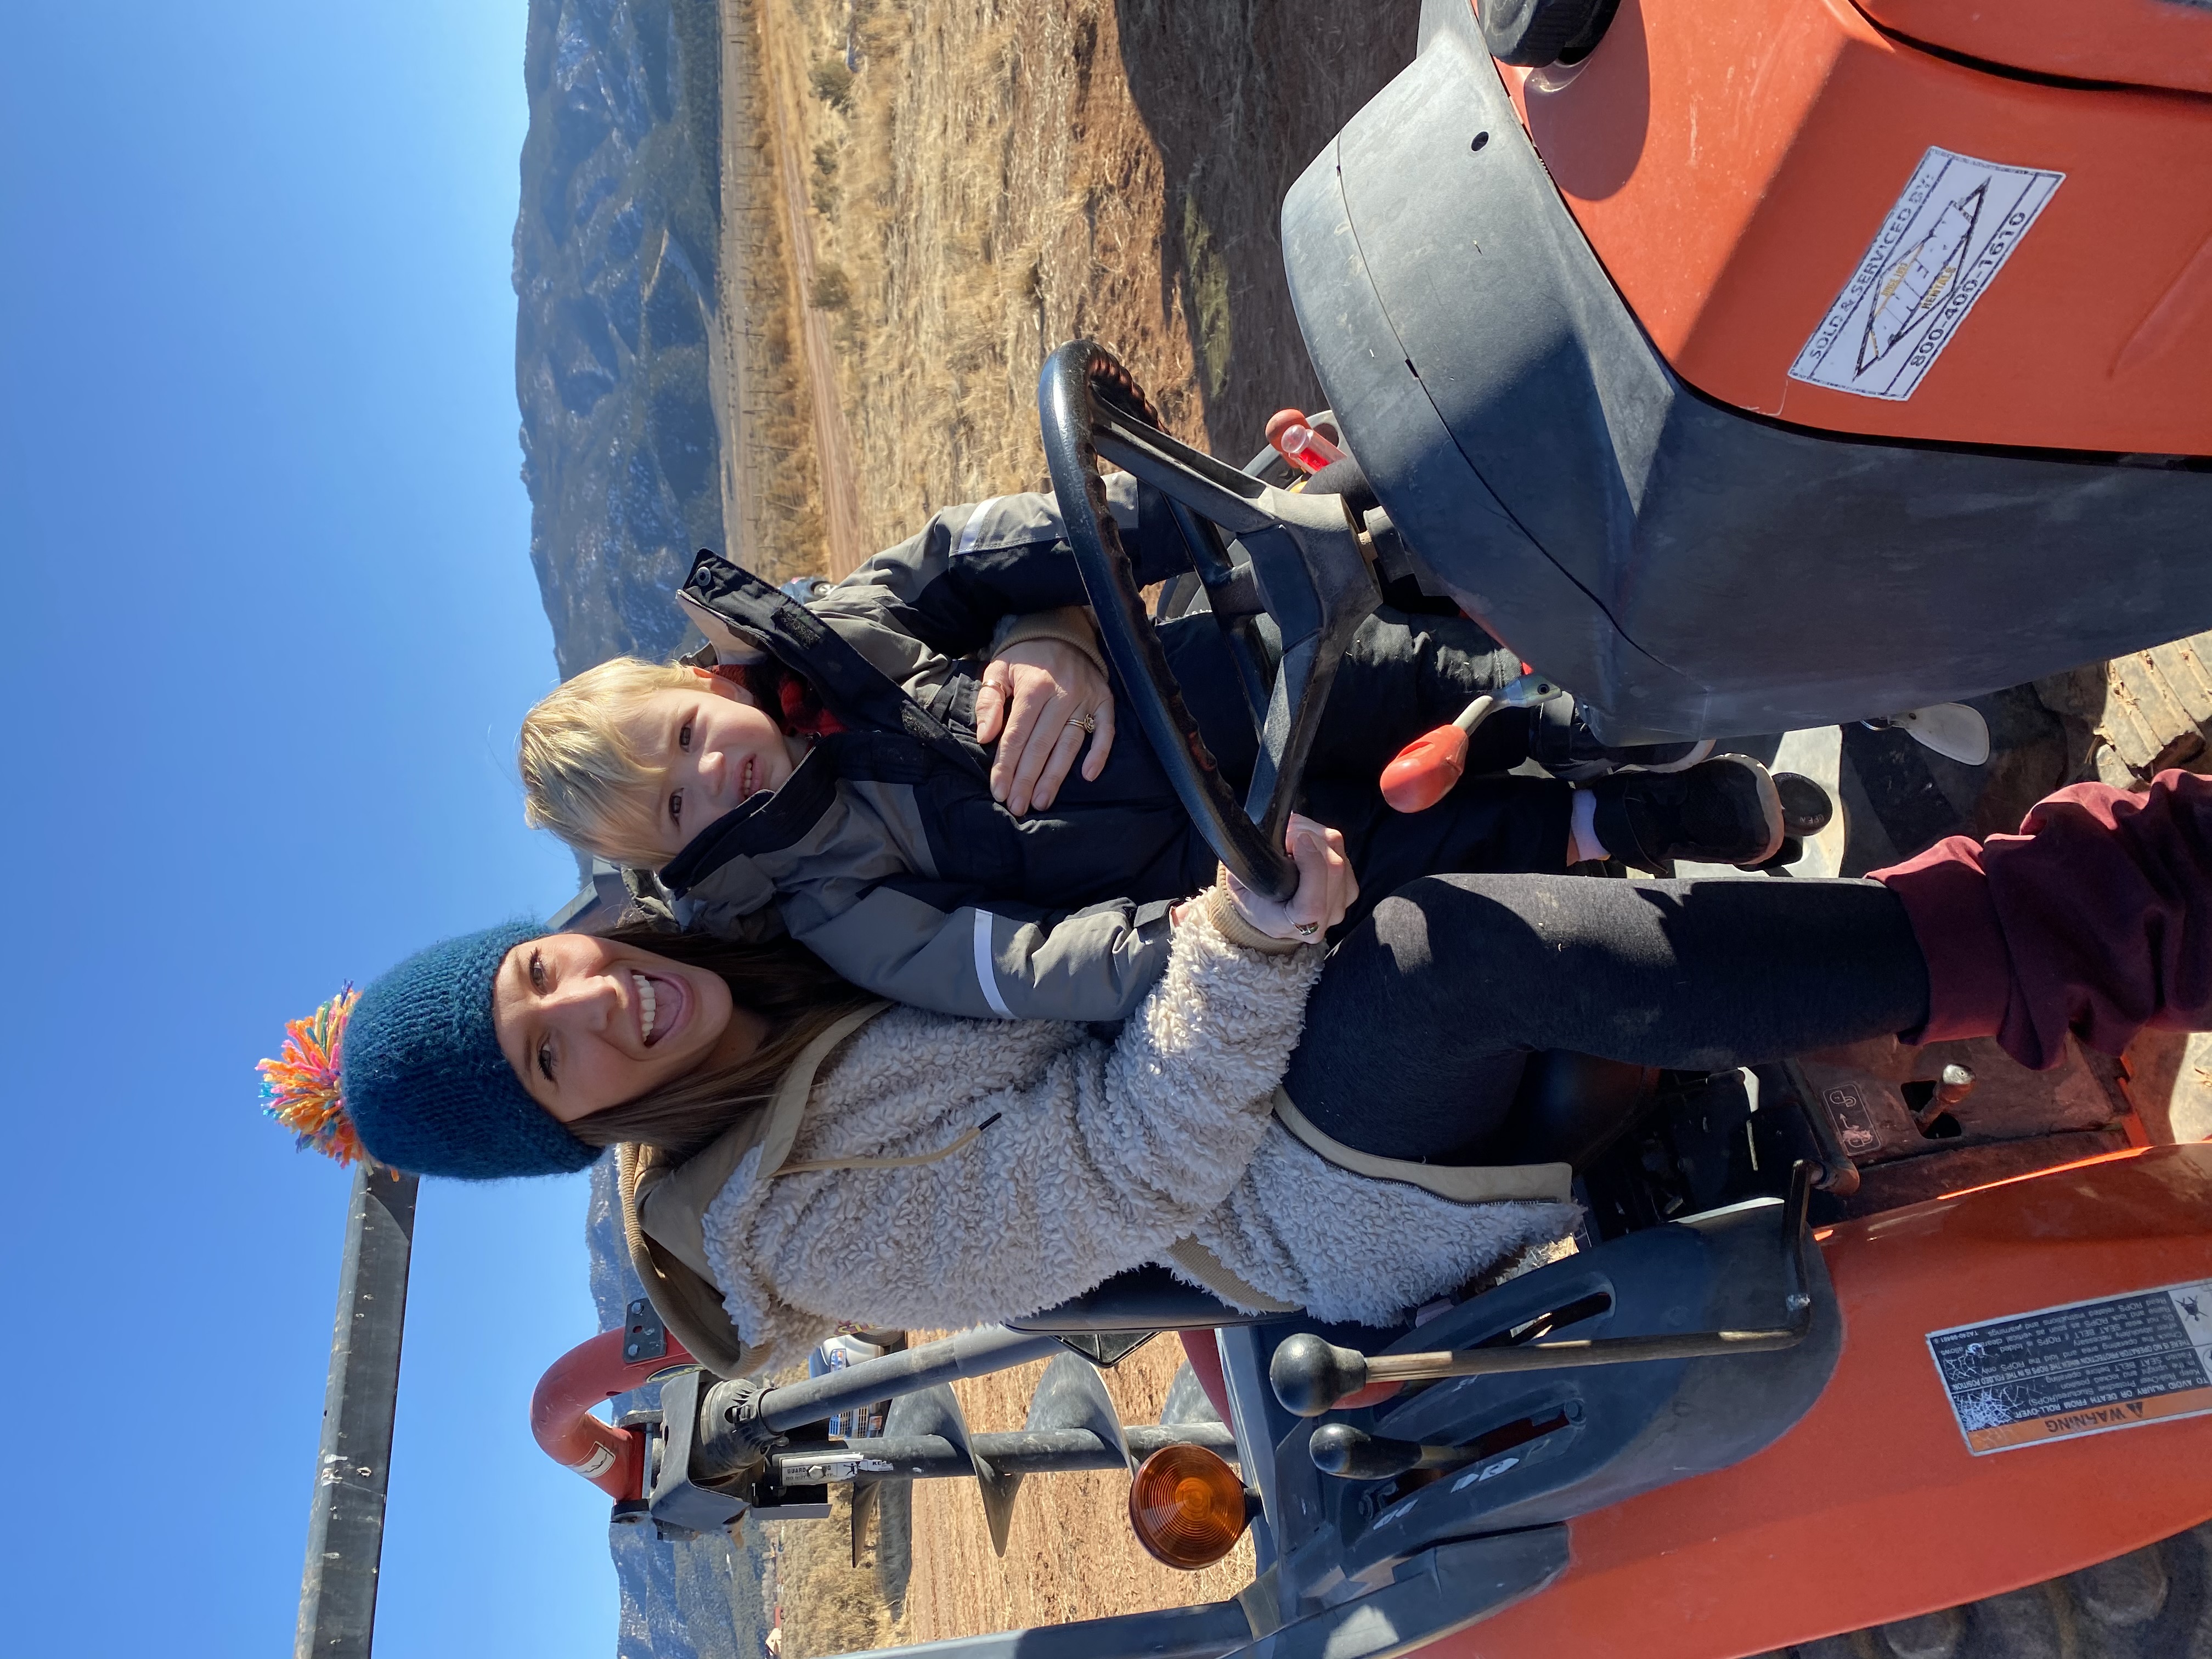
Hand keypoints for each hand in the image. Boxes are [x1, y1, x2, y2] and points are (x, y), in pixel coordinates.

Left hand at [975, 638, 1116, 815]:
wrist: (1061, 629)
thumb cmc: (1025, 656)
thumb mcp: (998, 670)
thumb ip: (989, 702)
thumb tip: (985, 736)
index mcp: (1033, 687)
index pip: (1017, 734)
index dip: (1007, 764)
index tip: (999, 790)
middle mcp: (1062, 693)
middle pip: (1042, 744)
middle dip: (1028, 778)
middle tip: (1018, 806)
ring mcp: (1086, 697)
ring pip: (1070, 743)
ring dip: (1056, 775)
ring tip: (1043, 800)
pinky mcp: (1104, 699)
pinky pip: (1106, 729)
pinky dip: (1100, 753)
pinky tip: (1088, 776)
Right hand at [1224, 815, 1357, 941]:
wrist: (1266, 908)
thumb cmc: (1250, 895)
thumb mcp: (1239, 885)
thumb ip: (1255, 869)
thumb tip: (1276, 838)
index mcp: (1293, 926)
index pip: (1313, 904)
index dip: (1311, 867)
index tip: (1298, 841)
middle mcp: (1323, 919)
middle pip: (1334, 871)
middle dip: (1311, 840)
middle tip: (1286, 833)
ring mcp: (1340, 904)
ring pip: (1340, 856)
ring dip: (1316, 836)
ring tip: (1291, 835)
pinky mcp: (1349, 887)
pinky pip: (1344, 852)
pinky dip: (1324, 838)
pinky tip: (1306, 840)